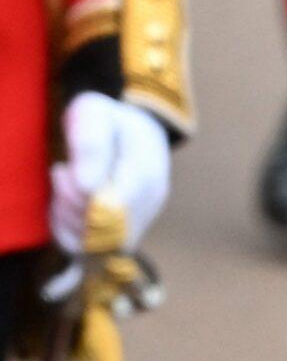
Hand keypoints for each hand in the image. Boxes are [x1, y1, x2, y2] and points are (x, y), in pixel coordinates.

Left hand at [50, 94, 171, 255]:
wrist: (138, 134)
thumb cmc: (110, 120)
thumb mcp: (95, 112)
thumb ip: (90, 142)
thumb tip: (88, 186)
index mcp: (147, 169)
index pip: (116, 202)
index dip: (81, 194)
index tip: (63, 169)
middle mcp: (150, 201)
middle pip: (105, 227)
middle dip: (71, 203)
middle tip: (61, 171)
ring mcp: (141, 221)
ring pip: (96, 242)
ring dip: (67, 215)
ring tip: (65, 183)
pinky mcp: (125, 234)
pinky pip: (90, 248)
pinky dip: (67, 229)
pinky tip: (66, 204)